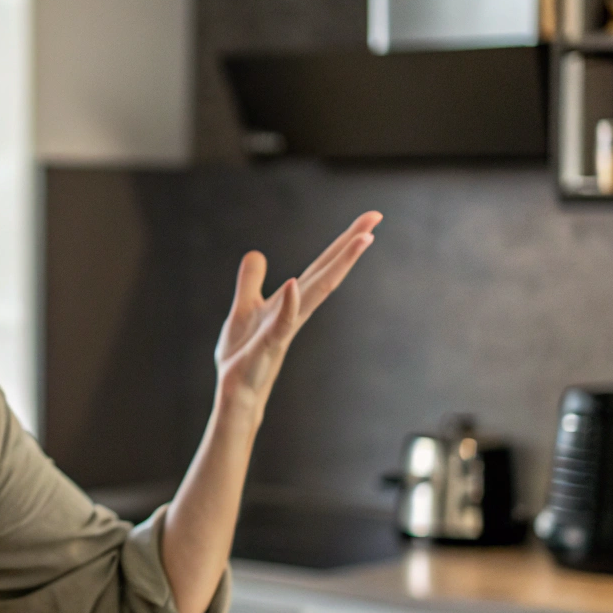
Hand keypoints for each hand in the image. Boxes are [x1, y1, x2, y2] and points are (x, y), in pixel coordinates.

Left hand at [213, 211, 380, 413]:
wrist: (237, 394)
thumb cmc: (243, 356)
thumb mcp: (243, 310)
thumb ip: (250, 282)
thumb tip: (256, 253)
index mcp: (290, 302)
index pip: (320, 268)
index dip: (342, 243)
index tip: (369, 218)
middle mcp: (294, 312)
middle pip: (326, 273)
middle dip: (350, 246)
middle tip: (375, 217)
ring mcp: (284, 329)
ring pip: (315, 293)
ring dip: (337, 266)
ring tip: (361, 239)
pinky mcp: (267, 346)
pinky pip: (281, 323)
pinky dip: (289, 304)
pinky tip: (294, 284)